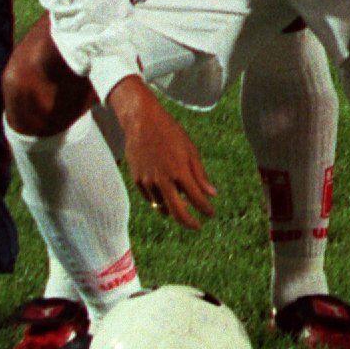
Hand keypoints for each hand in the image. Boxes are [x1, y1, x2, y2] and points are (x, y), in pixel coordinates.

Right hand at [109, 78, 215, 228]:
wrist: (142, 122)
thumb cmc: (171, 133)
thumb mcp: (191, 151)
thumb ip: (200, 175)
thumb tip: (212, 195)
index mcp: (180, 171)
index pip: (196, 199)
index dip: (205, 210)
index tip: (211, 214)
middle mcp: (163, 180)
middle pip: (177, 212)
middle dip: (189, 222)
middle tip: (197, 226)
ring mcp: (148, 181)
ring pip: (162, 206)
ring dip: (173, 208)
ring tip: (182, 204)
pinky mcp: (137, 180)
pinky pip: (151, 198)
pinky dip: (160, 200)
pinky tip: (167, 194)